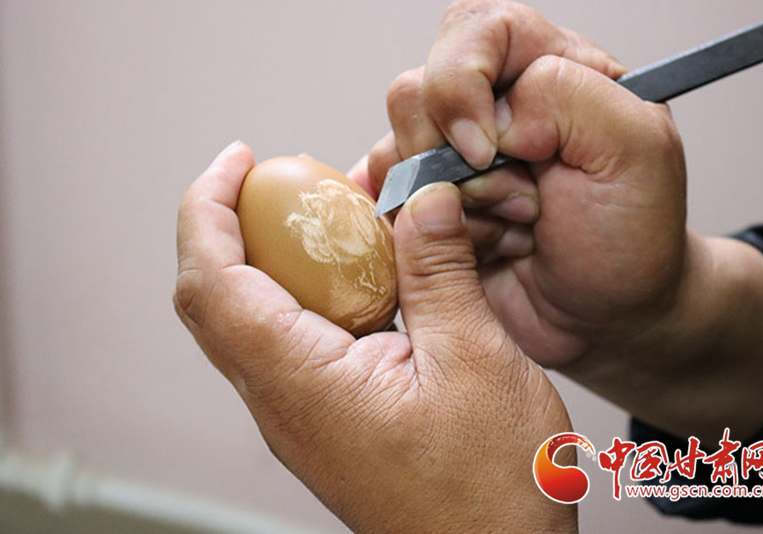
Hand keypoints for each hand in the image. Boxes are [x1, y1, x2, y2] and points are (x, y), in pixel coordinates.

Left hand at [175, 142, 576, 531]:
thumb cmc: (491, 490)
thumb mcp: (477, 362)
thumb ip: (440, 272)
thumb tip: (422, 197)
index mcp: (304, 385)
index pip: (212, 283)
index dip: (207, 209)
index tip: (237, 159)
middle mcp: (285, 402)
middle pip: (219, 297)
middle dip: (234, 223)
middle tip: (280, 177)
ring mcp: (302, 414)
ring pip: (255, 317)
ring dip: (280, 256)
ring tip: (332, 216)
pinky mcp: (327, 417)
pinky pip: (296, 340)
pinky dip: (315, 290)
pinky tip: (367, 273)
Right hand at [365, 0, 762, 443]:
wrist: (606, 320)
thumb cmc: (632, 239)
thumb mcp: (637, 150)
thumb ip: (566, 94)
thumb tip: (488, 115)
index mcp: (550, 68)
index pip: (477, 29)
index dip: (463, 83)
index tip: (487, 149)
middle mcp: (493, 105)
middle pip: (418, 90)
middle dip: (456, 160)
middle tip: (521, 203)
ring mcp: (452, 158)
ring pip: (393, 150)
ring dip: (447, 206)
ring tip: (509, 231)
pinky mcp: (426, 207)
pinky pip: (386, 200)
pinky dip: (419, 234)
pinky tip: (474, 247)